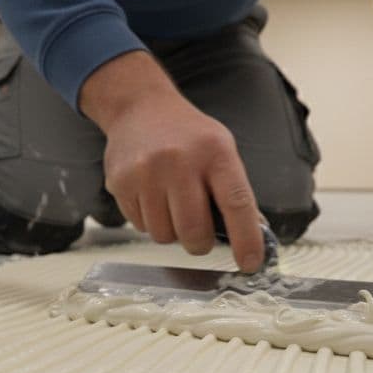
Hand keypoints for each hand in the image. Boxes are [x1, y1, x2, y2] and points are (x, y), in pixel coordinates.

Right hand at [80, 51, 264, 270]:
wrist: (140, 108)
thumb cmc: (188, 136)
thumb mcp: (221, 150)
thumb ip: (234, 192)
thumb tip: (252, 239)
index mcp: (215, 152)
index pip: (236, 204)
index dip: (246, 239)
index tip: (250, 263)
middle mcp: (179, 161)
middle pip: (194, 232)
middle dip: (200, 243)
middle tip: (200, 234)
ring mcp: (146, 172)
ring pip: (164, 236)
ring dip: (172, 232)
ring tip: (172, 205)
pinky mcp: (120, 183)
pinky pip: (141, 227)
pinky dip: (151, 222)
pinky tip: (153, 197)